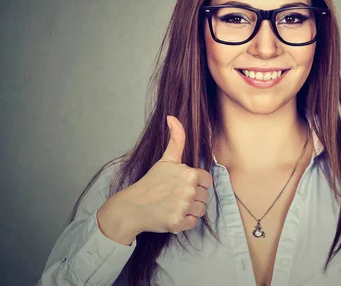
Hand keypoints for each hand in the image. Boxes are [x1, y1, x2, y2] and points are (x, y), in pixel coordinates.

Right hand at [99, 115, 212, 242]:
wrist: (132, 206)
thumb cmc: (151, 182)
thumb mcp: (166, 159)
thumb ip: (176, 138)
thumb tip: (172, 116)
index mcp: (190, 174)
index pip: (207, 180)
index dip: (196, 183)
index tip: (182, 184)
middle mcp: (189, 191)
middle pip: (204, 196)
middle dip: (192, 197)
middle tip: (174, 195)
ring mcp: (183, 208)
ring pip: (200, 210)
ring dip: (189, 210)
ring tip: (174, 204)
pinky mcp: (178, 223)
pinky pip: (193, 223)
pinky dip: (184, 222)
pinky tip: (172, 214)